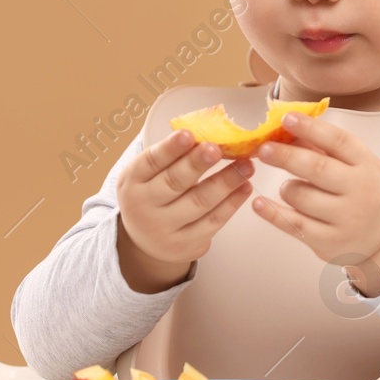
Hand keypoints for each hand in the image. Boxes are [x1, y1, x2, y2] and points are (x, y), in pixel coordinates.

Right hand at [116, 129, 254, 292]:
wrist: (148, 240)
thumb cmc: (153, 195)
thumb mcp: (149, 175)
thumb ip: (171, 157)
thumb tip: (207, 133)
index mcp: (132, 182)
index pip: (150, 162)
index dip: (170, 148)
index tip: (189, 134)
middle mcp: (142, 207)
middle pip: (174, 182)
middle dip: (198, 163)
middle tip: (218, 149)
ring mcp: (164, 229)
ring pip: (199, 202)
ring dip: (226, 181)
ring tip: (246, 165)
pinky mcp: (185, 245)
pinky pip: (213, 222)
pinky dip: (232, 203)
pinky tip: (245, 187)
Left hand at [251, 112, 379, 294]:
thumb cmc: (366, 192)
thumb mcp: (359, 167)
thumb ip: (328, 150)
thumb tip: (290, 130)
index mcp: (368, 166)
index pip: (338, 141)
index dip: (311, 128)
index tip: (286, 118)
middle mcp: (360, 191)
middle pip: (317, 168)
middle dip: (286, 156)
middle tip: (264, 148)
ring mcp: (345, 219)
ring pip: (301, 196)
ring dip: (286, 188)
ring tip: (289, 188)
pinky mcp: (329, 241)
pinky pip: (294, 224)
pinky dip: (272, 213)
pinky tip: (259, 203)